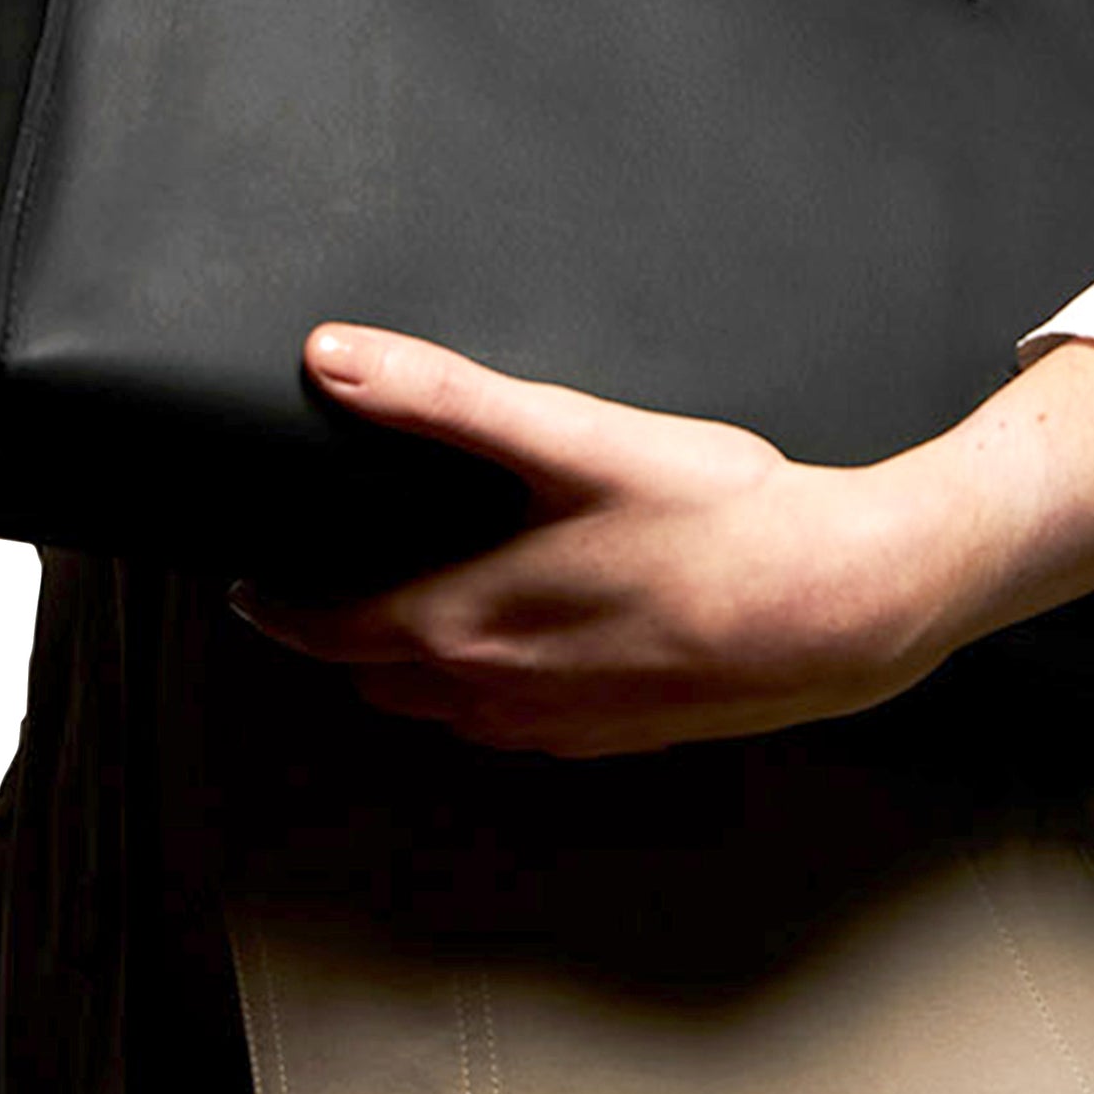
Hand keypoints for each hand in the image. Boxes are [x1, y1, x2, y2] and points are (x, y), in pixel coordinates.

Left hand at [228, 326, 1093, 757]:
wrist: (844, 607)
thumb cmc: (716, 518)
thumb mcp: (574, 438)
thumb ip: (445, 398)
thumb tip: (334, 359)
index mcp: (462, 621)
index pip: (319, 623)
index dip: (272, 596)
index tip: (250, 567)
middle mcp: (493, 692)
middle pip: (370, 669)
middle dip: (331, 627)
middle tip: (316, 575)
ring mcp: (554, 725)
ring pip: (436, 704)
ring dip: (401, 660)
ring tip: (402, 603)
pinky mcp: (610, 734)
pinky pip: (507, 723)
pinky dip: (477, 687)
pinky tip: (512, 643)